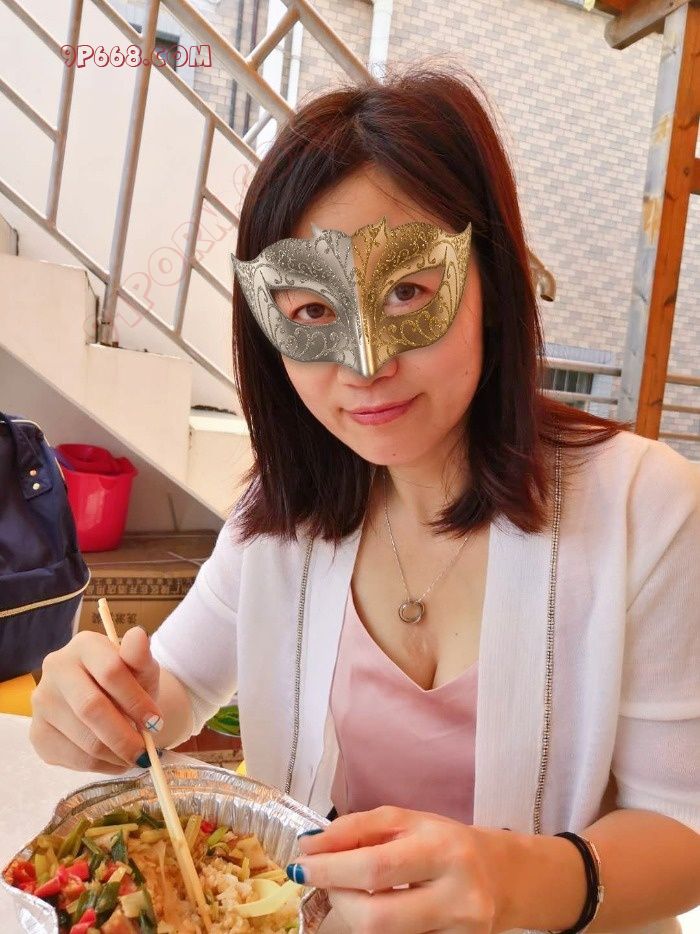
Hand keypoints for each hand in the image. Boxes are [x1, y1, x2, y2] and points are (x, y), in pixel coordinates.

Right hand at [30, 628, 162, 772]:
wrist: (112, 701)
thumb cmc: (130, 682)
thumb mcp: (143, 668)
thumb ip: (141, 656)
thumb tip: (138, 635)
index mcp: (84, 645)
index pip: (110, 671)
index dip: (136, 701)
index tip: (156, 722)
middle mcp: (55, 668)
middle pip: (91, 708)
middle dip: (124, 736)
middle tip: (145, 752)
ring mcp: (42, 702)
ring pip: (83, 739)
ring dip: (115, 755)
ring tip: (134, 755)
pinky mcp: (38, 733)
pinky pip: (72, 758)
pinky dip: (101, 766)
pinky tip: (115, 760)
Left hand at [292, 806, 516, 933]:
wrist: (503, 877)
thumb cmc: (447, 842)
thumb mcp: (407, 821)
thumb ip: (358, 829)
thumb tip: (311, 846)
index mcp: (442, 849)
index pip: (375, 869)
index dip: (330, 870)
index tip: (301, 864)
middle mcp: (457, 895)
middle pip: (375, 918)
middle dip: (338, 898)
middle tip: (328, 880)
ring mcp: (459, 933)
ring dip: (356, 914)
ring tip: (356, 893)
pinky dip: (381, 928)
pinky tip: (383, 909)